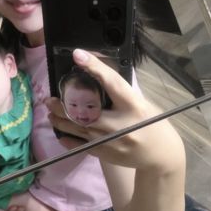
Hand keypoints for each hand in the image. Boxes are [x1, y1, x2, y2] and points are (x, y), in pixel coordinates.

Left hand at [45, 49, 183, 173]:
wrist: (160, 155)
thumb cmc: (151, 124)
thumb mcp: (142, 103)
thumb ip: (120, 94)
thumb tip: (96, 76)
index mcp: (133, 105)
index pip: (111, 82)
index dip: (94, 67)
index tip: (77, 55)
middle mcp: (120, 123)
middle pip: (85, 111)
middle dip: (63, 104)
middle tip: (50, 98)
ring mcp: (110, 140)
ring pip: (77, 128)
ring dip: (60, 120)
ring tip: (51, 112)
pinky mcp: (104, 153)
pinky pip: (79, 145)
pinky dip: (67, 138)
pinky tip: (60, 131)